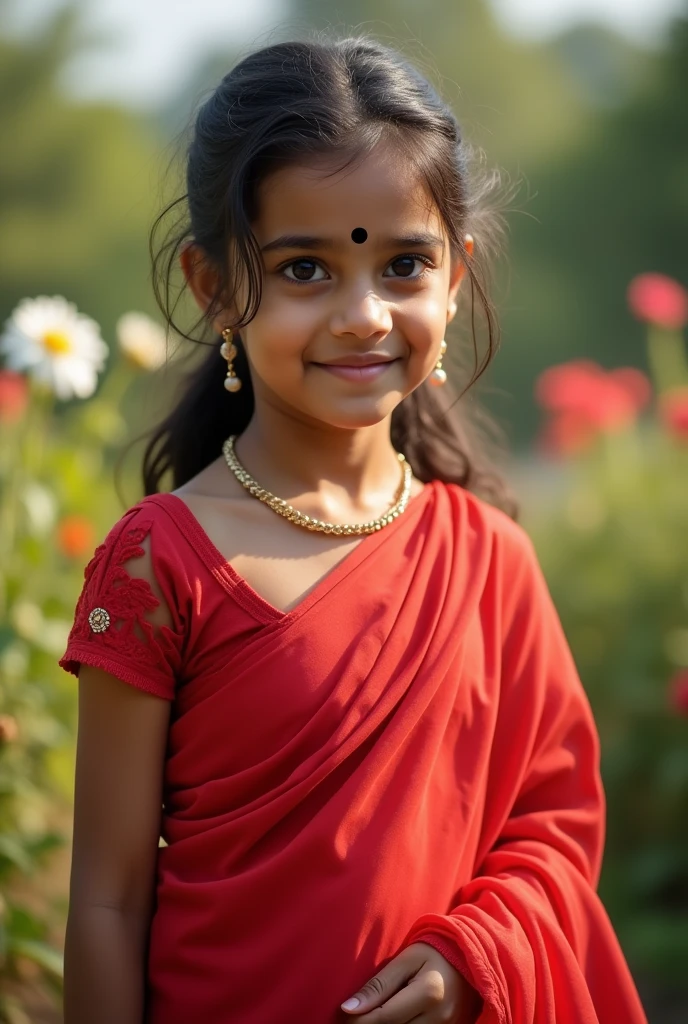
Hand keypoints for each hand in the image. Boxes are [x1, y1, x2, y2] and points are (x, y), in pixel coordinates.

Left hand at [340, 942, 479, 1022]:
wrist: (469, 958)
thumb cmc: (433, 952)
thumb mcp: (405, 960)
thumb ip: (378, 985)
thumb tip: (348, 1008)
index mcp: (428, 994)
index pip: (384, 1018)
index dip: (359, 1021)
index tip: (343, 1016)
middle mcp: (440, 1018)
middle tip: (353, 1019)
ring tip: (371, 1018)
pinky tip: (389, 1021)